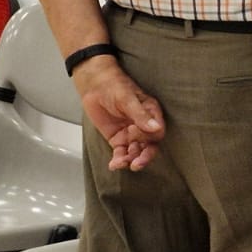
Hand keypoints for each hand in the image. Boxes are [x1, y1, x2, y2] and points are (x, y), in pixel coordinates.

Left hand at [74, 56, 166, 170]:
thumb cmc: (115, 87)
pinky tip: (114, 165)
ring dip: (130, 160)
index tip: (140, 139)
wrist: (94, 86)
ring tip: (121, 163)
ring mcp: (131, 134)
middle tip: (137, 164)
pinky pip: (121, 153)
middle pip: (149, 146)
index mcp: (151, 114)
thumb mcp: (128, 100)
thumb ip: (141, 116)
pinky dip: (119, 160)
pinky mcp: (118, 139)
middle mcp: (143, 126)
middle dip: (144, 157)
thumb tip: (157, 128)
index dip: (151, 139)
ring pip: (135, 152)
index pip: (157, 132)